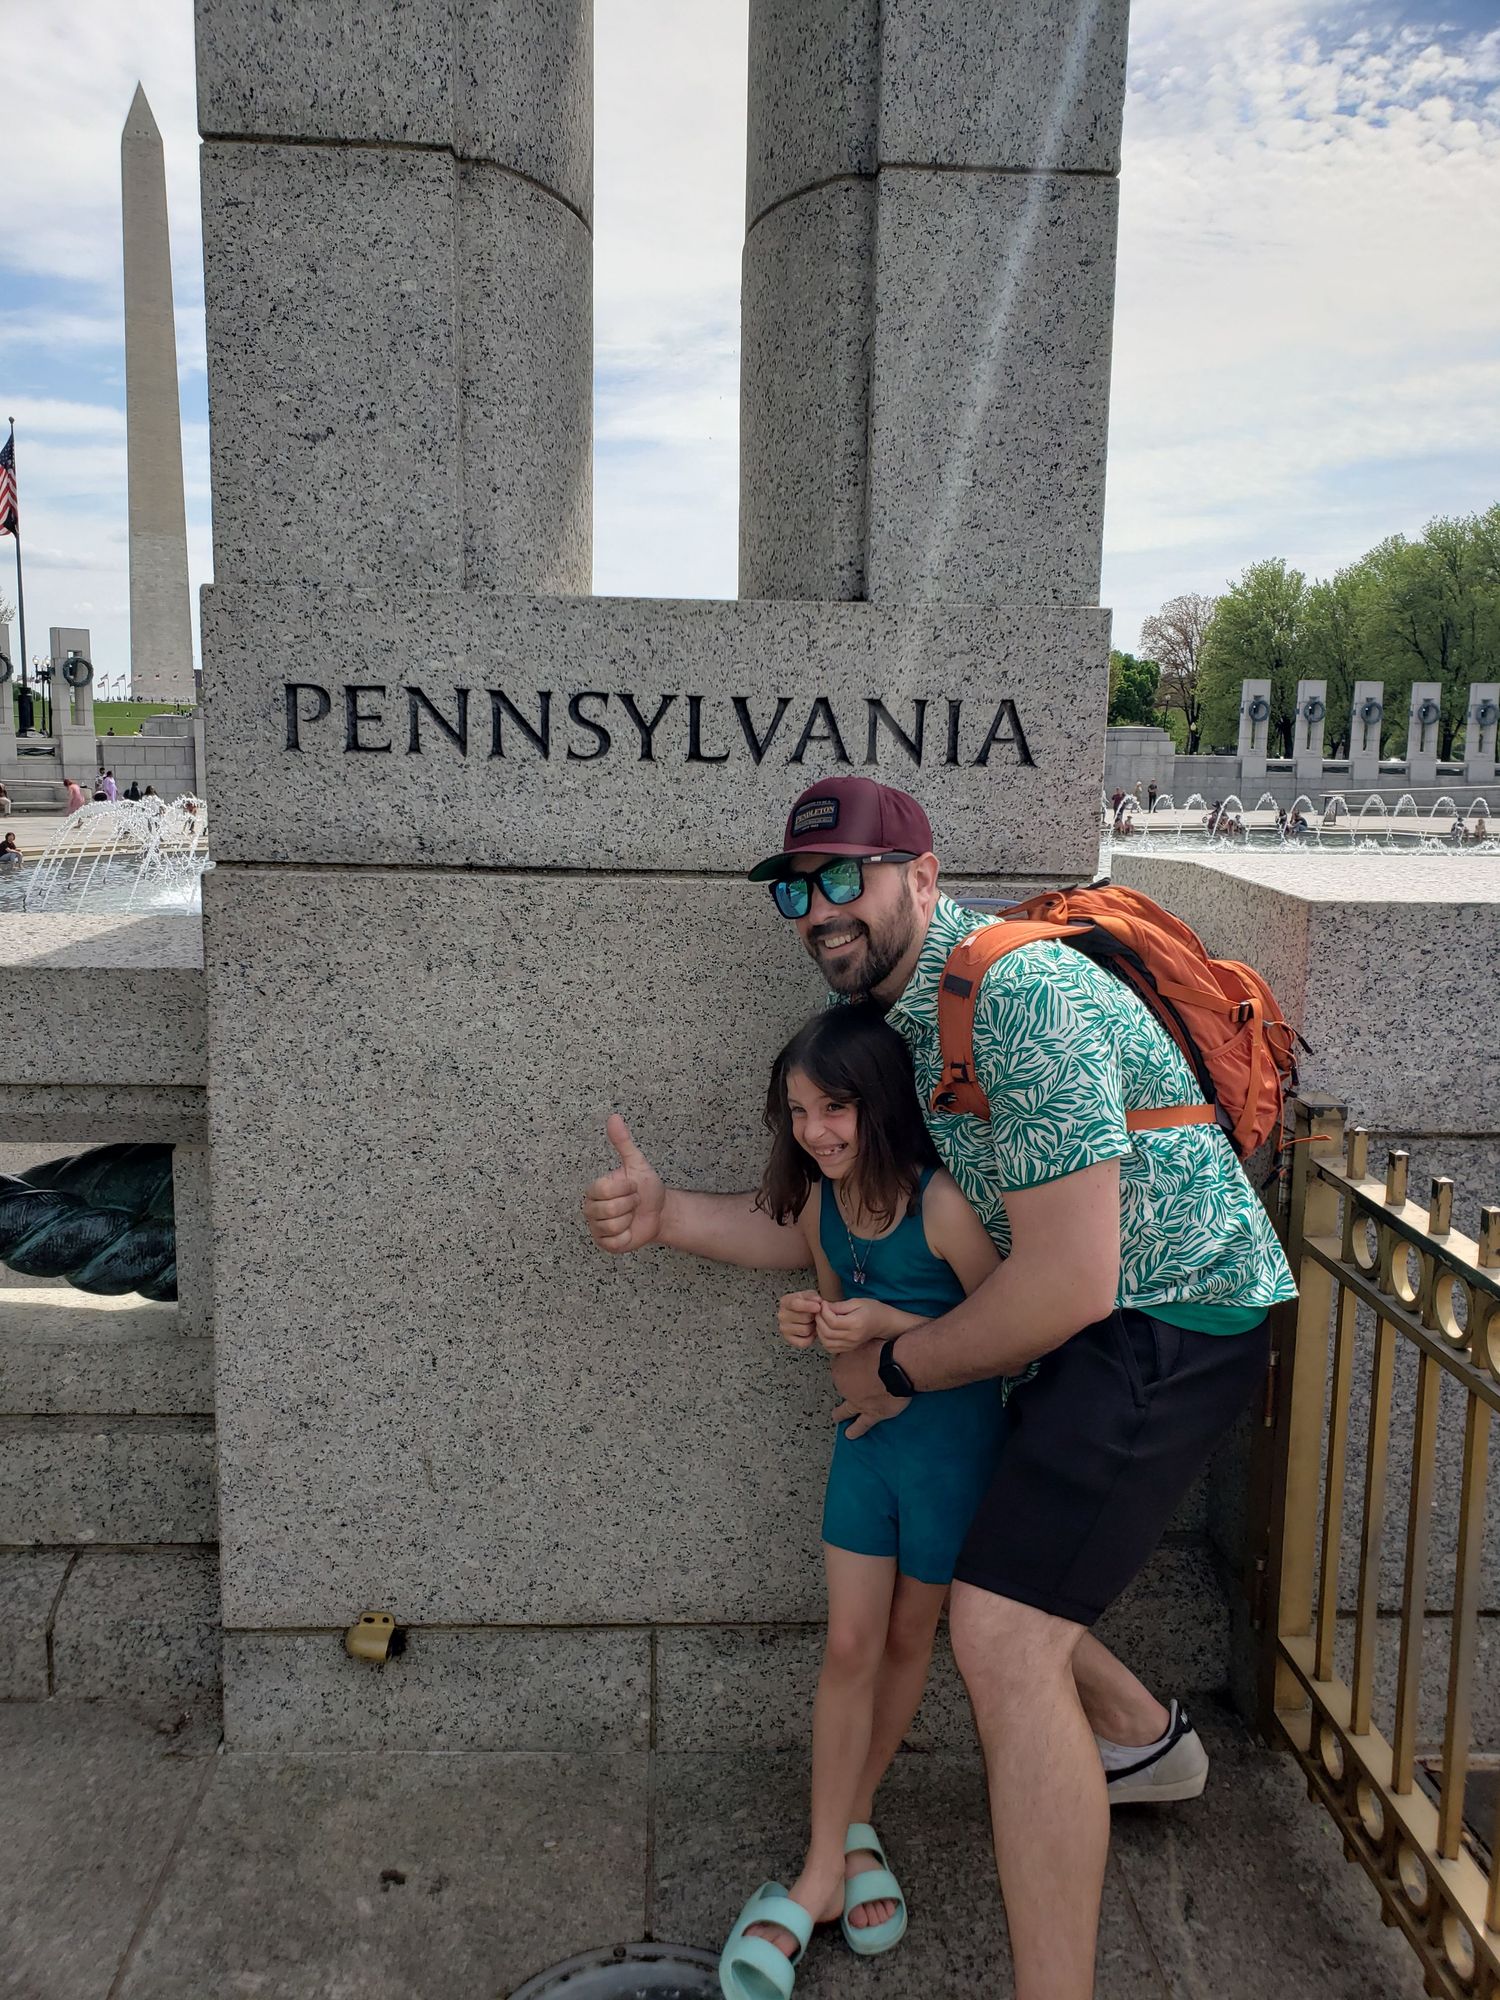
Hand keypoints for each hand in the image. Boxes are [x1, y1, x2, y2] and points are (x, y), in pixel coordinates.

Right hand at [582, 1114, 665, 1254]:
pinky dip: (628, 1234)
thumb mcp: (637, 1164)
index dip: (625, 1188)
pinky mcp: (605, 1244)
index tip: (632, 1187)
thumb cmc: (646, 1188)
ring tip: (632, 1214)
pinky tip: (630, 1229)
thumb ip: (623, 1142)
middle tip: (633, 1202)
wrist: (660, 1211)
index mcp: (595, 1189)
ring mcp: (597, 1228)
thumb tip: (614, 1117)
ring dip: (630, 1219)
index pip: (604, 1189)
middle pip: (608, 1208)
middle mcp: (591, 1209)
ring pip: (612, 1225)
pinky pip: (614, 1241)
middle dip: (630, 1204)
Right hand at [777, 1290, 823, 1348]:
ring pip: (805, 1330)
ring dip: (812, 1327)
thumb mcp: (810, 1295)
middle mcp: (782, 1315)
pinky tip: (809, 1331)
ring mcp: (784, 1328)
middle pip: (804, 1318)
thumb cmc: (806, 1304)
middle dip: (813, 1317)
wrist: (804, 1314)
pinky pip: (804, 1342)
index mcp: (785, 1301)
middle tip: (814, 1315)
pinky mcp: (789, 1339)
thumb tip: (817, 1301)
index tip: (818, 1307)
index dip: (808, 1306)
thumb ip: (813, 1296)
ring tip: (811, 1323)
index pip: (795, 1304)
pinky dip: (810, 1338)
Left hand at [815, 1297, 901, 1353]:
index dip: (824, 1312)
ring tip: (822, 1320)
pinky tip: (826, 1330)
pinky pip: (831, 1348)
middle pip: (827, 1332)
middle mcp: (852, 1337)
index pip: (832, 1321)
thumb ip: (840, 1306)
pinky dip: (824, 1340)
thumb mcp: (857, 1302)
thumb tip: (824, 1307)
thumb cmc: (873, 1310)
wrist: (884, 1323)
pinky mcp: (848, 1348)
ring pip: (826, 1342)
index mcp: (856, 1323)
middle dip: (819, 1320)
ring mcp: (850, 1344)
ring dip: (820, 1331)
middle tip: (820, 1311)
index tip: (824, 1304)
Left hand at [829, 1342, 909, 1439]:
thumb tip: (853, 1341)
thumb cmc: (881, 1350)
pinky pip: (862, 1424)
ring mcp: (857, 1402)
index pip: (838, 1366)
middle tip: (847, 1386)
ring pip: (845, 1409)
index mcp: (840, 1367)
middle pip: (841, 1387)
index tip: (851, 1364)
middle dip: (844, 1387)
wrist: (895, 1367)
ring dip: (840, 1413)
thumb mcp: (862, 1340)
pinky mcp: (872, 1413)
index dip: (846, 1365)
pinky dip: (856, 1430)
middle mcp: (844, 1387)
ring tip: (835, 1416)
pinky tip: (850, 1435)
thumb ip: (855, 1345)